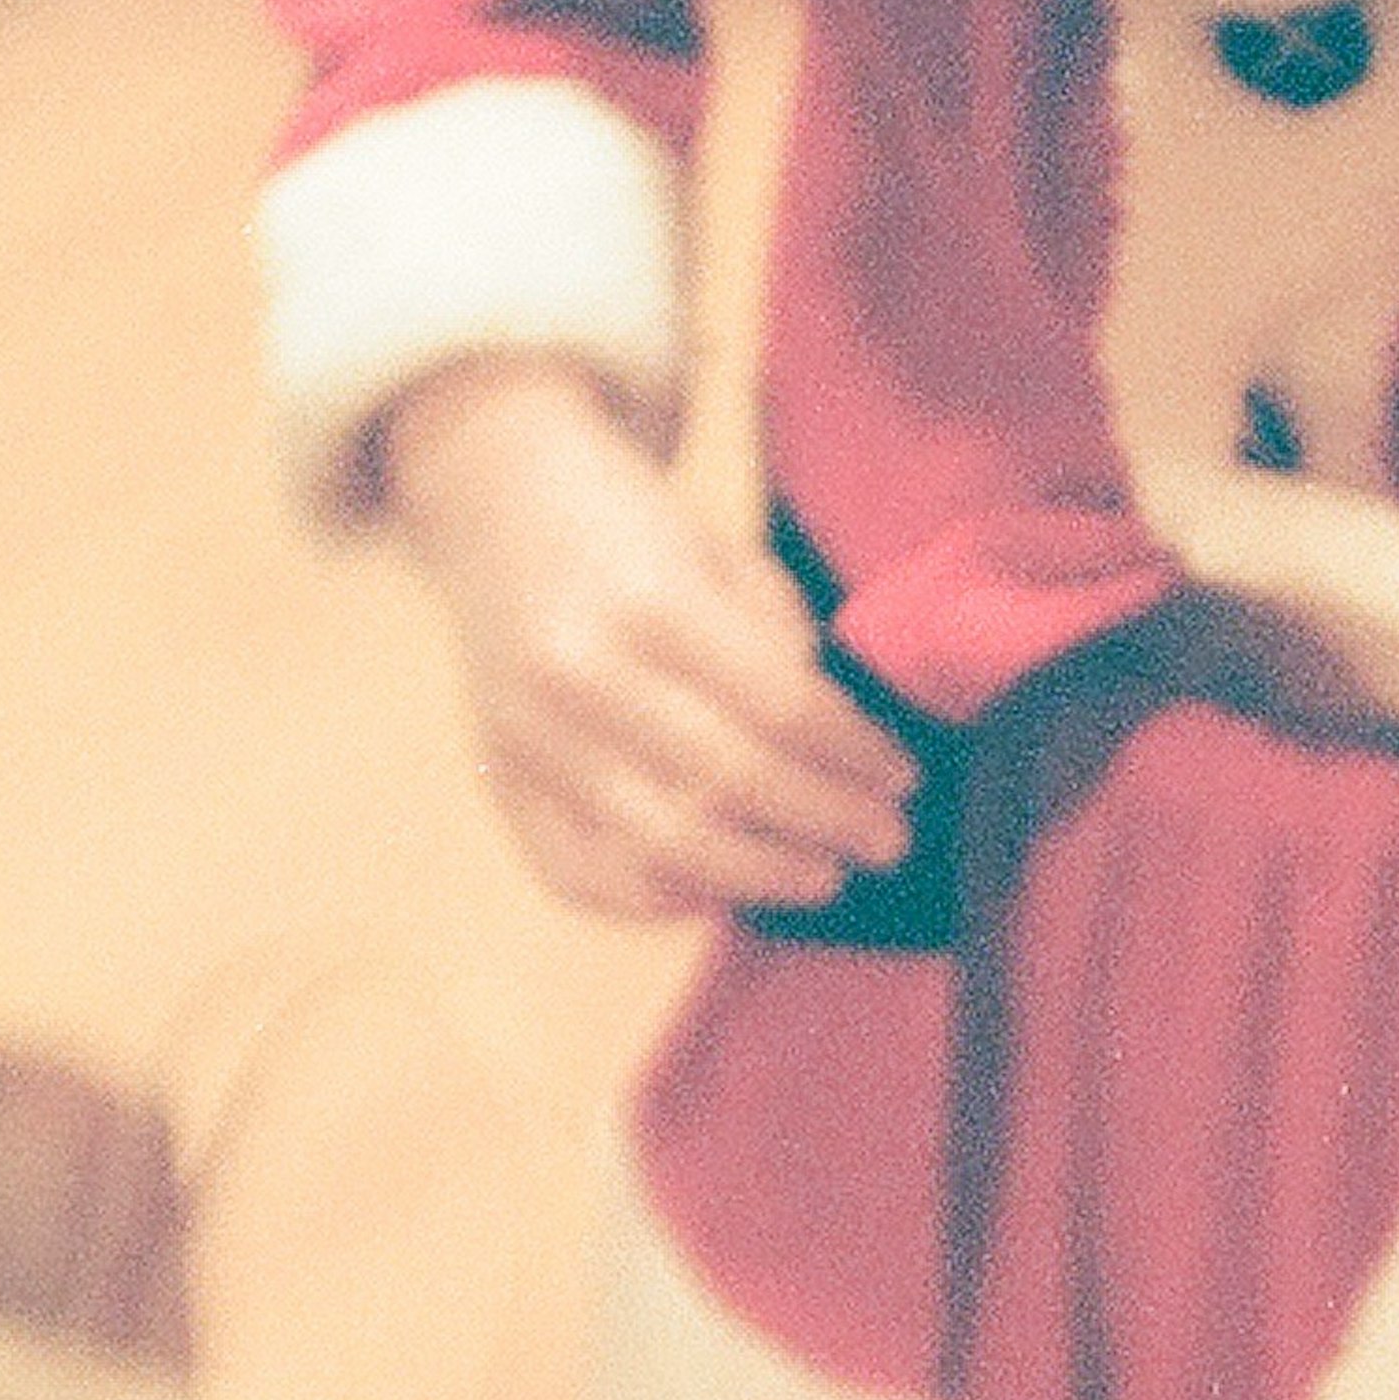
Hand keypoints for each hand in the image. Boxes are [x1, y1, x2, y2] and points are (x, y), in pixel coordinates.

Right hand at [380, 354, 917, 921]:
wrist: (496, 499)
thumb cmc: (627, 525)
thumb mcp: (720, 551)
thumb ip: (778, 641)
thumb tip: (836, 750)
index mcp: (651, 602)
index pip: (782, 707)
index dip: (855, 754)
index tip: (902, 778)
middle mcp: (582, 674)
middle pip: (732, 781)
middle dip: (828, 821)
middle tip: (888, 842)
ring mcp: (531, 736)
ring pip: (661, 846)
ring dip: (759, 876)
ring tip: (822, 877)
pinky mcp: (498, 777)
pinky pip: (579, 874)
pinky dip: (656, 900)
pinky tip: (718, 894)